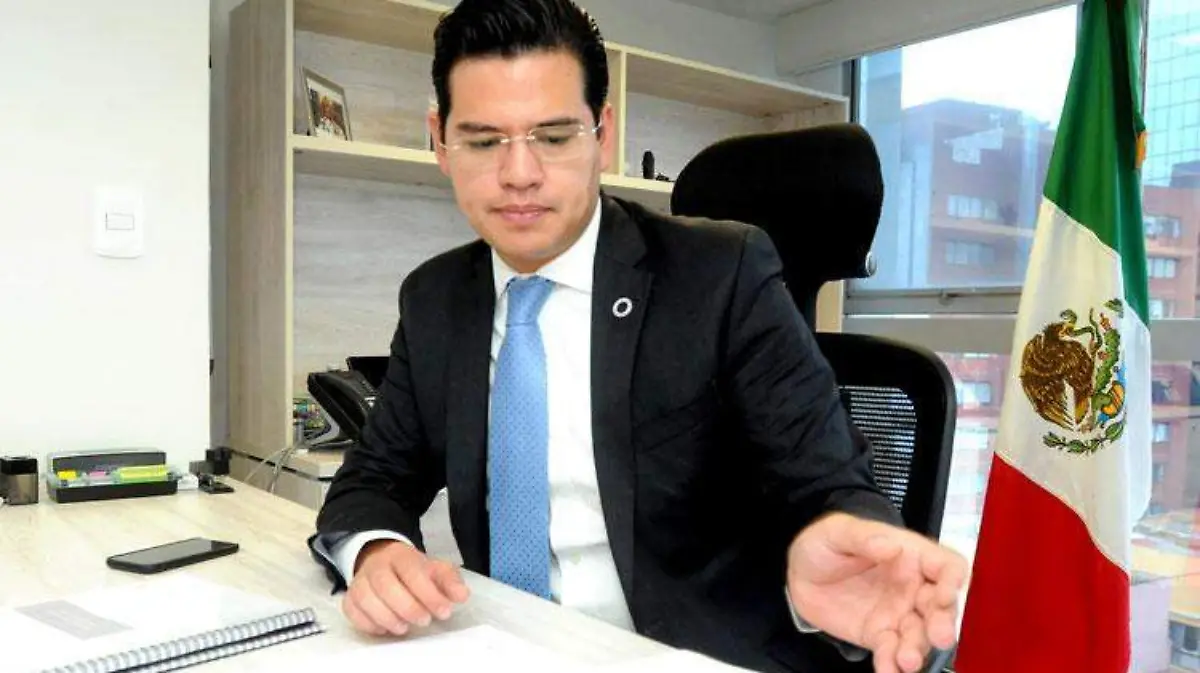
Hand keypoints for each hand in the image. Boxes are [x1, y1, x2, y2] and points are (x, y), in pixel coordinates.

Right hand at [343, 539, 470, 635]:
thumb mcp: (436, 570)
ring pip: (365, 598)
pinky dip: (368, 623)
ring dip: (387, 617)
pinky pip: (352, 610)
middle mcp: (377, 565)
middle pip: (385, 584)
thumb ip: (450, 581)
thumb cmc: (413, 571)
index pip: (412, 571)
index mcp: (401, 555)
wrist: (384, 563)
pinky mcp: (350, 597)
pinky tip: (385, 629)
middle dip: (407, 607)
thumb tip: (461, 595)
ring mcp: (360, 580)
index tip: (444, 611)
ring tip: (405, 628)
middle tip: (424, 620)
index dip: (428, 593)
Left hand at [786, 513, 966, 672]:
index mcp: (910, 554)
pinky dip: (892, 664)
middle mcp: (912, 587)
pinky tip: (888, 669)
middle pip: (941, 607)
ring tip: (907, 660)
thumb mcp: (838, 531)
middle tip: (939, 637)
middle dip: (943, 622)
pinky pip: (891, 652)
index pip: (946, 566)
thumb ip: (865, 537)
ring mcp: (898, 614)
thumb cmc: (824, 543)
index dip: (952, 580)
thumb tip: (891, 545)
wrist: (799, 573)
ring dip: (918, 649)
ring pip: (919, 635)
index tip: (945, 595)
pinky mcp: (880, 635)